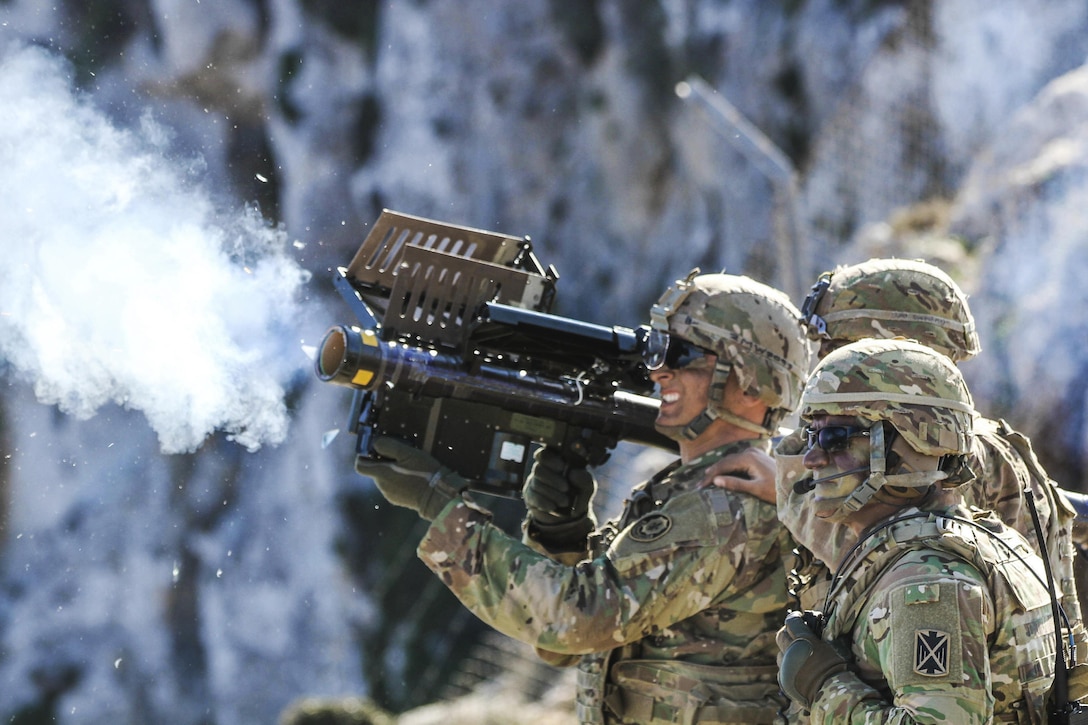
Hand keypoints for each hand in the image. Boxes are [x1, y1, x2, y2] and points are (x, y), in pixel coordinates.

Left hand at [354, 436, 468, 520]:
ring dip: (390, 471)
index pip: (360, 465)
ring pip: (384, 478)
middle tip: (398, 454)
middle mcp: (381, 486)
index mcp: (381, 474)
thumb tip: (375, 443)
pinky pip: (392, 487)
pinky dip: (397, 480)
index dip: (363, 456)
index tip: (373, 450)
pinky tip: (411, 476)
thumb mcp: (407, 453)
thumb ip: (388, 446)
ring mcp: (389, 494)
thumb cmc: (423, 472)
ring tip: (407, 465)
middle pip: (374, 471)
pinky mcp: (397, 500)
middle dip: (382, 462)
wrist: (437, 495)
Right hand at [523, 446, 596, 546]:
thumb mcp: (587, 486)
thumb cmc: (579, 492)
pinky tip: (553, 506)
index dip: (550, 459)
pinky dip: (544, 502)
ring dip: (552, 493)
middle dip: (552, 479)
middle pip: (538, 468)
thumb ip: (584, 478)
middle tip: (566, 488)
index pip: (545, 453)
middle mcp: (542, 468)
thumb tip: (573, 473)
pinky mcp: (530, 496)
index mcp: (556, 460)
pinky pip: (533, 497)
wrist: (572, 514)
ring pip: (536, 484)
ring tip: (565, 501)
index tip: (562, 467)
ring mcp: (534, 482)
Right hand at [700, 447, 775, 503]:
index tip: (700, 486)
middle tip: (700, 485)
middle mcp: (749, 451)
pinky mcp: (756, 456)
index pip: (723, 465)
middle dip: (712, 473)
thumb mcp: (755, 489)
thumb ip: (735, 483)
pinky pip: (737, 461)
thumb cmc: (777, 490)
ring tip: (707, 481)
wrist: (795, 486)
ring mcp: (753, 452)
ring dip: (719, 470)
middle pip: (725, 461)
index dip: (710, 476)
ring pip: (730, 460)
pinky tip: (722, 475)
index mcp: (748, 458)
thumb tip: (715, 480)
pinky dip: (728, 468)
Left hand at [776, 610, 848, 709]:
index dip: (794, 617)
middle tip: (793, 632)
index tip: (798, 616)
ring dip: (786, 652)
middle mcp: (790, 652)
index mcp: (803, 640)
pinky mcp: (784, 683)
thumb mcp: (834, 647)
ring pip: (780, 654)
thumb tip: (820, 628)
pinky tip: (797, 670)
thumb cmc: (839, 669)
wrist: (834, 696)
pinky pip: (782, 671)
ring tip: (796, 654)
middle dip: (787, 632)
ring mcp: (785, 668)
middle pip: (781, 636)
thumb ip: (822, 636)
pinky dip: (788, 668)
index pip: (792, 622)